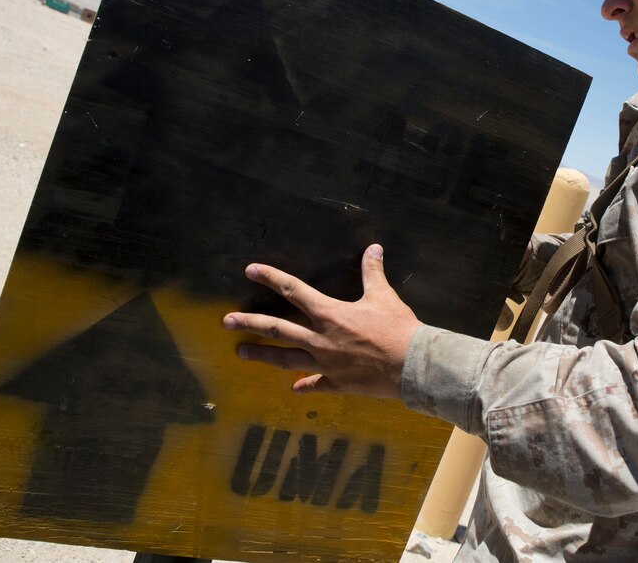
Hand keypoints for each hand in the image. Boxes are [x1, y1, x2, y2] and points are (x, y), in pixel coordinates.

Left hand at [222, 244, 420, 397]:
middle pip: (278, 329)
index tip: (251, 270)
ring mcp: (325, 364)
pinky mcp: (337, 383)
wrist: (411, 366)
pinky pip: (314, 385)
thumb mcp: (383, 296)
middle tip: (226, 321)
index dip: (271, 278)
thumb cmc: (398, 328)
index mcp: (329, 314)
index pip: (293, 291)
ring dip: (262, 355)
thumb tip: (373, 249)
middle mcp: (320, 339)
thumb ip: (373, 272)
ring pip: (286, 359)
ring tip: (241, 353)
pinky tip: (294, 389)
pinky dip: (304, 385)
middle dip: (250, 323)